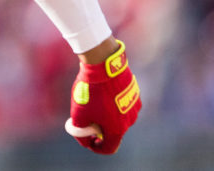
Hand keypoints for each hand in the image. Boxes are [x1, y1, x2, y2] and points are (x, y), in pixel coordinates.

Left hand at [66, 39, 140, 153]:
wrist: (103, 65)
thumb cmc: (91, 91)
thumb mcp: (78, 113)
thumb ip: (80, 131)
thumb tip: (84, 140)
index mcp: (117, 129)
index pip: (109, 148)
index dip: (96, 147)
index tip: (88, 139)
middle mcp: (129, 121)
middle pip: (113, 132)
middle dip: (100, 127)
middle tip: (87, 115)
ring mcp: (134, 107)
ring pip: (118, 117)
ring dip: (107, 114)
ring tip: (94, 99)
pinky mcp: (135, 94)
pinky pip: (122, 103)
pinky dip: (113, 102)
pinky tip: (103, 91)